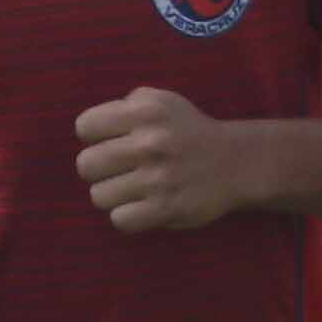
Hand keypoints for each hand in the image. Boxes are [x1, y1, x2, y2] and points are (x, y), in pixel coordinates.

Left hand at [76, 87, 252, 233]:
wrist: (236, 162)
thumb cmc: (188, 131)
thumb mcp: (161, 101)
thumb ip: (124, 106)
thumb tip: (91, 129)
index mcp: (144, 113)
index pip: (85, 127)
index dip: (94, 137)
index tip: (111, 142)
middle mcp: (150, 143)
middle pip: (85, 165)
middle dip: (98, 170)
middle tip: (118, 171)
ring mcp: (158, 178)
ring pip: (99, 196)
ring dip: (112, 195)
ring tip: (131, 190)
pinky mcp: (168, 208)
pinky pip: (120, 220)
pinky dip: (127, 215)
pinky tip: (140, 207)